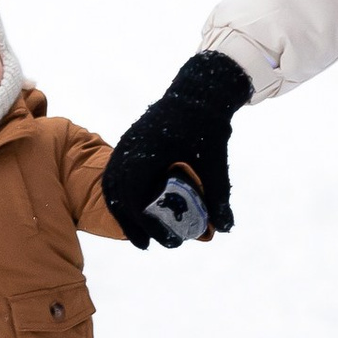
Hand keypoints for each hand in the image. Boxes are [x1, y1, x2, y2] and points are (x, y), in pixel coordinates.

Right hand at [102, 51, 251, 243]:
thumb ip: (218, 196)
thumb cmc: (205, 127)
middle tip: (147, 244)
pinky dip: (122, 195)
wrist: (197, 93)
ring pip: (113, 185)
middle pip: (118, 196)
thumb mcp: (214, 163)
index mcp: (146, 154)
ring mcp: (125, 145)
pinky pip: (115, 174)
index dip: (142, 224)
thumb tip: (224, 228)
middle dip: (131, 224)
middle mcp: (129, 149)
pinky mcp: (128, 143)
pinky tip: (136, 209)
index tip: (158, 241)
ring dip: (123, 211)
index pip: (134, 197)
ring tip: (139, 234)